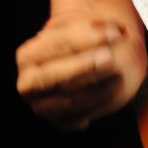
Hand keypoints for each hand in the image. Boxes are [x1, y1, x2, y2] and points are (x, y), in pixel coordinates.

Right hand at [16, 9, 145, 129]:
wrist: (79, 64)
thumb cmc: (80, 40)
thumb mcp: (82, 26)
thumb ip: (97, 25)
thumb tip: (116, 30)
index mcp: (27, 56)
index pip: (56, 45)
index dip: (86, 38)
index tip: (114, 33)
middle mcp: (28, 83)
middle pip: (54, 75)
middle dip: (84, 66)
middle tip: (109, 57)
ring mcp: (41, 106)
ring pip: (68, 100)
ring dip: (96, 88)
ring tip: (120, 75)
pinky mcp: (59, 121)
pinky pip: (79, 118)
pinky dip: (98, 104)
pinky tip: (116, 89)